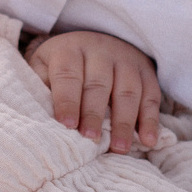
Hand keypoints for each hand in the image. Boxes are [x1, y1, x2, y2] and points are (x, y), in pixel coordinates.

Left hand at [28, 30, 163, 152]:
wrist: (90, 42)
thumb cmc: (61, 65)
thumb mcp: (42, 68)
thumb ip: (40, 89)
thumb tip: (40, 119)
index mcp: (69, 50)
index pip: (68, 75)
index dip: (67, 101)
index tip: (66, 125)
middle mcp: (99, 50)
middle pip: (99, 84)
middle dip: (94, 114)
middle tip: (91, 139)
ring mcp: (125, 59)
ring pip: (128, 90)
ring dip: (125, 121)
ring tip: (119, 148)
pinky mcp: (145, 70)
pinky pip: (151, 95)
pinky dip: (150, 119)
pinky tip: (147, 140)